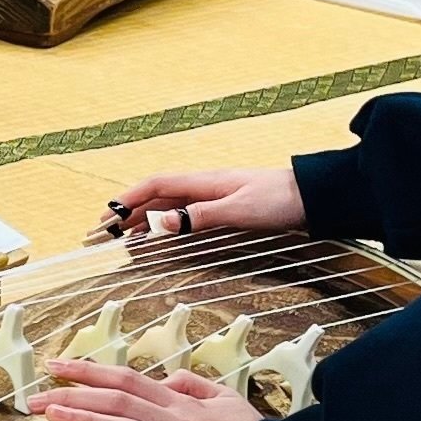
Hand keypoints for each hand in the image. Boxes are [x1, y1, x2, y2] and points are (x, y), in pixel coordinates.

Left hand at [31, 361, 277, 420]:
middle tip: (34, 395)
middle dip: (72, 395)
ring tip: (50, 414)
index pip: (127, 379)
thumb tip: (163, 378)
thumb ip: (192, 385)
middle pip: (118, 401)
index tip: (56, 366)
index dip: (89, 371)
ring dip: (85, 420)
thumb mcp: (227, 400)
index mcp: (184, 403)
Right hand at [92, 167, 304, 246]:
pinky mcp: (226, 209)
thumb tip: (160, 223)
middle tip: (105, 232)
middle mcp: (205, 187)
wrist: (315, 197)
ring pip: (170, 207)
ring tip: (125, 238)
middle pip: (157, 197)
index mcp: (204, 182)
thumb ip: (199, 216)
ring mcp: (215, 197)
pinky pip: (186, 215)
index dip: (128, 200)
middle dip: (129, 213)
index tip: (107, 217)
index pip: (155, 185)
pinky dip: (167, 225)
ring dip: (145, 220)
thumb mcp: (239, 209)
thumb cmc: (280, 199)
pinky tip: (162, 236)